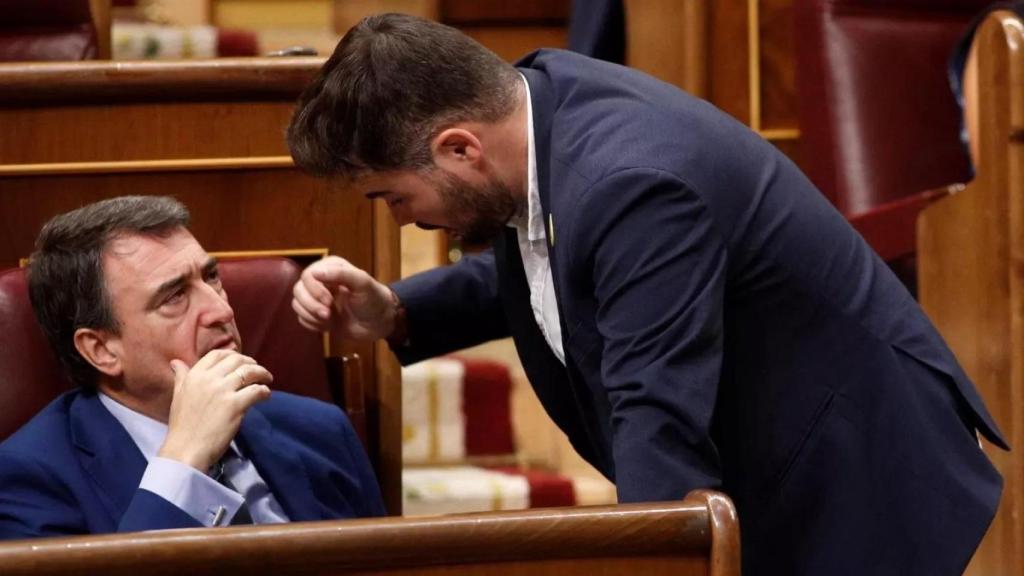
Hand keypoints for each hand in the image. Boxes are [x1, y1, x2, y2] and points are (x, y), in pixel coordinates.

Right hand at [158, 350, 272, 471]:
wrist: (186, 449)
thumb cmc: (182, 426)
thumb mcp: (178, 396)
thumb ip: (181, 377)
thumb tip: (176, 362)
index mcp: (194, 376)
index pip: (217, 354)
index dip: (233, 354)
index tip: (242, 361)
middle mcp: (209, 379)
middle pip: (237, 360)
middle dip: (251, 363)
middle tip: (258, 371)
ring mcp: (223, 391)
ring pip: (250, 372)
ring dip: (263, 374)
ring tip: (267, 380)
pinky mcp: (235, 405)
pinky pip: (256, 391)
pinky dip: (265, 391)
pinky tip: (266, 396)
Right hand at [291, 256, 396, 340]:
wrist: (380, 323)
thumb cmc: (374, 300)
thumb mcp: (363, 283)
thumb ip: (341, 274)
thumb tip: (314, 273)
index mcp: (331, 268)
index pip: (308, 275)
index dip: (314, 290)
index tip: (329, 302)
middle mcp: (321, 281)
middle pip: (298, 290)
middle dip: (311, 305)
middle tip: (328, 314)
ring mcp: (317, 299)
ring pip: (297, 304)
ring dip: (311, 315)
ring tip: (329, 320)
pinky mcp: (316, 315)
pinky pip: (301, 319)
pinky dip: (312, 324)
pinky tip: (327, 326)